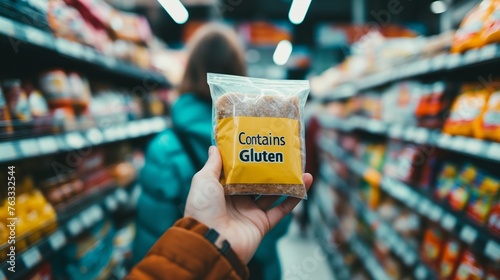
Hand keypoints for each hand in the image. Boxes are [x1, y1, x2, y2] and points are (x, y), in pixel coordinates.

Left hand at [184, 146, 312, 262]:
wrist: (210, 241)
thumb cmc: (203, 209)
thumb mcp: (204, 180)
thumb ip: (213, 165)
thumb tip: (215, 147)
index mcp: (222, 189)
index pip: (238, 172)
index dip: (248, 159)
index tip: (259, 144)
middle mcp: (237, 201)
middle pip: (257, 181)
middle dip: (270, 169)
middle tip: (282, 153)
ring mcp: (250, 212)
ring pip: (272, 194)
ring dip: (286, 181)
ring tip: (299, 166)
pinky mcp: (262, 224)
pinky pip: (281, 210)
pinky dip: (294, 199)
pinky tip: (304, 184)